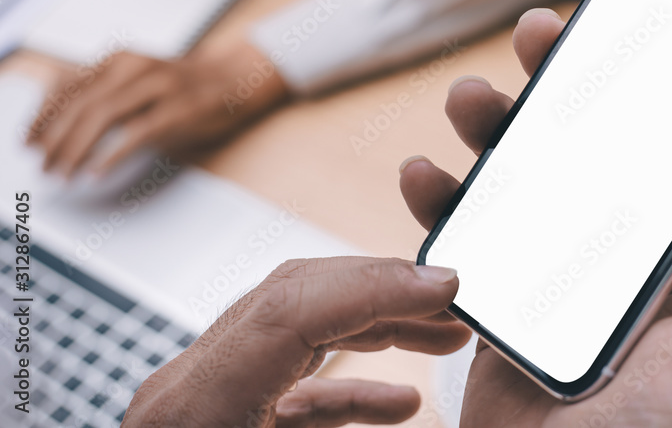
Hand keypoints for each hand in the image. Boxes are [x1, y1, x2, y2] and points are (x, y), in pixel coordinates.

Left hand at [27, 40, 290, 175]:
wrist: (237, 77)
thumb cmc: (186, 84)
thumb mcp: (140, 78)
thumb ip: (106, 91)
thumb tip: (62, 119)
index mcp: (120, 60)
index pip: (67, 86)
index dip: (43, 116)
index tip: (29, 140)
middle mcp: (135, 68)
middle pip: (81, 104)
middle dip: (55, 139)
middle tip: (43, 165)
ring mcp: (158, 88)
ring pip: (102, 117)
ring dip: (76, 149)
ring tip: (64, 172)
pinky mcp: (178, 110)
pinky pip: (136, 134)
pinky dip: (112, 155)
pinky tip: (97, 171)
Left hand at [124, 257, 469, 425]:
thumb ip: (339, 421)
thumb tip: (415, 404)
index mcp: (194, 410)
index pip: (288, 310)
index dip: (375, 286)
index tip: (442, 288)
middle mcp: (191, 390)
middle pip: (294, 298)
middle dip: (383, 289)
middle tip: (450, 297)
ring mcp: (202, 400)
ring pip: (296, 328)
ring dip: (376, 324)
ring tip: (441, 333)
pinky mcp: (220, 419)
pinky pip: (290, 383)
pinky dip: (351, 384)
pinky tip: (401, 403)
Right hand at [400, 8, 671, 426]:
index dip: (665, 84)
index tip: (638, 26)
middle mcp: (634, 251)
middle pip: (599, 145)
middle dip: (564, 85)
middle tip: (539, 36)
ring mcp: (566, 269)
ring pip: (529, 175)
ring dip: (495, 128)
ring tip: (468, 96)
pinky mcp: (508, 293)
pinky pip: (472, 230)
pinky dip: (443, 197)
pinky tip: (426, 175)